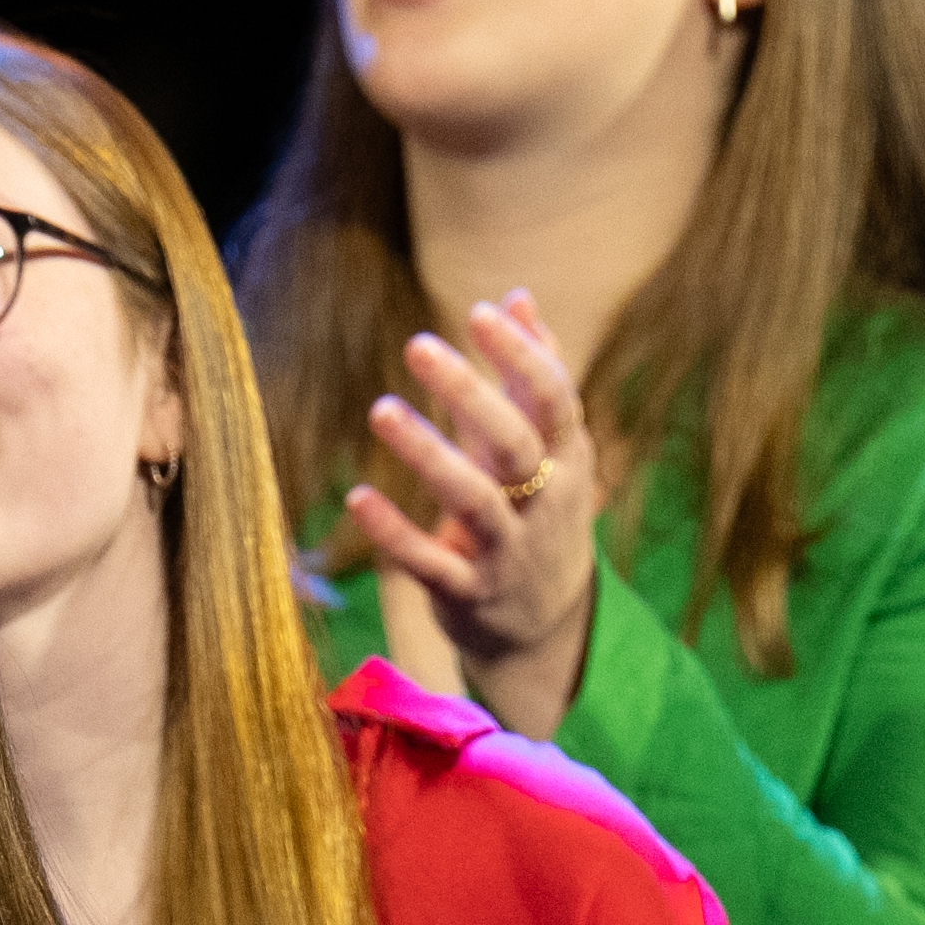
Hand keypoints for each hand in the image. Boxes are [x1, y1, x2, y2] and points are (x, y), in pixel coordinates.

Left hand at [340, 285, 609, 737]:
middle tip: (418, 342)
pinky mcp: (470, 593)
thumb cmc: (540, 514)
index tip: (481, 312)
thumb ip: (531, 375)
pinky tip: (357, 497)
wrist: (549, 628)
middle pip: (514, 442)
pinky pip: (430, 563)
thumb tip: (517, 296)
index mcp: (567, 459)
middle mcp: (545, 503)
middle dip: (470, 393)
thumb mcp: (549, 448)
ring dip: (427, 454)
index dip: (524, 356)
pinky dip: (395, 532)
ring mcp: (509, 552)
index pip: (554, 400)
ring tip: (380, 409)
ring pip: (474, 500)